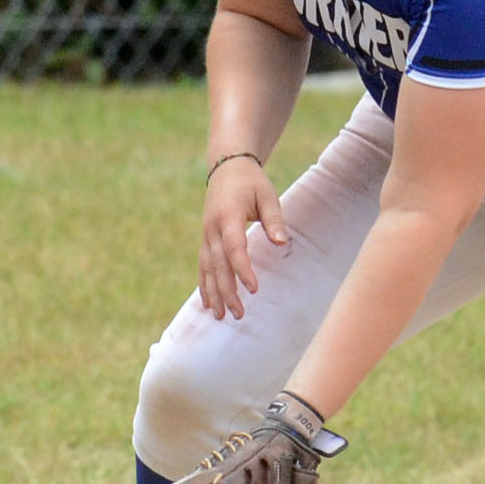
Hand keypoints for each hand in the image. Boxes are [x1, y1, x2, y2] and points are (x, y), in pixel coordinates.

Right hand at [200, 155, 288, 319]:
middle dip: (227, 291)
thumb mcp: (267, 195)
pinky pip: (203, 266)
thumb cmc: (251, 182)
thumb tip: (282, 243)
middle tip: (239, 314)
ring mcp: (206, 234)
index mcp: (228, 216)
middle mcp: (212, 228)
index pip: (234, 247)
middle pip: (218, 264)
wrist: (226, 166)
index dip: (243, 269)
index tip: (254, 289)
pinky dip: (205, 285)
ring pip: (207, 269)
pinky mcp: (206, 239)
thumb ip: (274, 220)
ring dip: (214, 293)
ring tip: (221, 317)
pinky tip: (209, 304)